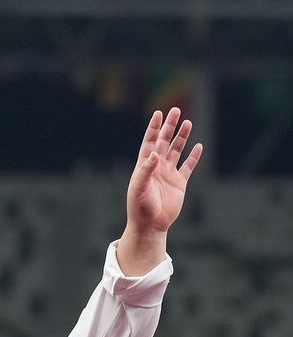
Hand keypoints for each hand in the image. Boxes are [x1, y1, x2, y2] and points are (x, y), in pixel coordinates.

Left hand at [118, 107, 202, 274]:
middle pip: (164, 142)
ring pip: (177, 151)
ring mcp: (168, 174)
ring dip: (182, 138)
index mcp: (144, 166)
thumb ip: (145, 170)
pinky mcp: (179, 183)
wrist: (150, 225)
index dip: (153, 128)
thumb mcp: (138, 188)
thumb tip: (154, 153)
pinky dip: (193, 157)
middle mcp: (156, 167)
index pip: (149, 142)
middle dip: (169, 127)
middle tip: (176, 111)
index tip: (158, 113)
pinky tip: (198, 147)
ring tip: (188, 123)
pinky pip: (188, 167)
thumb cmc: (139, 207)